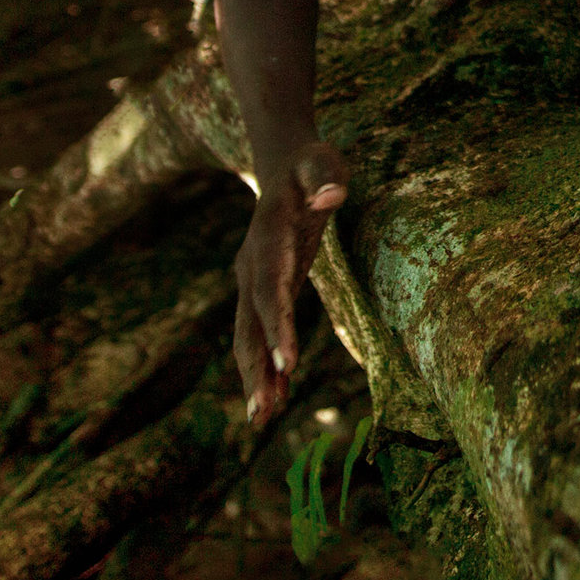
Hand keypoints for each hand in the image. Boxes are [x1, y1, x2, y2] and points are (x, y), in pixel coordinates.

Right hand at [231, 140, 349, 427]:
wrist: (284, 164)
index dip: (277, 324)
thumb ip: (326, 177)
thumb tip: (331, 197)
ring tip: (262, 419)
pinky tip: (276, 396)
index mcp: (267, 238)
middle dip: (255, 367)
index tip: (288, 360)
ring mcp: (254, 279)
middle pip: (250, 323)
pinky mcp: (265, 288)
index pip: (270, 288)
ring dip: (256, 375)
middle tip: (261, 411)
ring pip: (249, 334)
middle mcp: (252, 264)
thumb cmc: (311, 164)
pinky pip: (261, 331)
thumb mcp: (322, 160)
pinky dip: (267, 362)